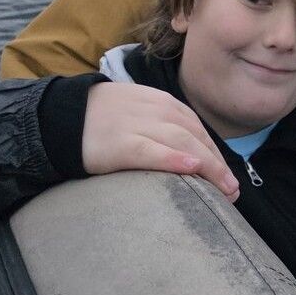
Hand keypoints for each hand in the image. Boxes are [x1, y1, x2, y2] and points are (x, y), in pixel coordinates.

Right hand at [81, 82, 239, 200]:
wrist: (63, 114)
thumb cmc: (106, 118)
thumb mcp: (142, 112)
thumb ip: (166, 126)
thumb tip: (194, 154)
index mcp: (164, 103)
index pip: (198, 130)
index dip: (216, 155)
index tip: (229, 179)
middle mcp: (157, 111)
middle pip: (196, 138)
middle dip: (218, 165)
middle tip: (232, 191)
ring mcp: (139, 125)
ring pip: (183, 143)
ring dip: (208, 166)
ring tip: (224, 189)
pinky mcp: (120, 143)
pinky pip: (152, 150)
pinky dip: (174, 158)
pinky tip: (192, 168)